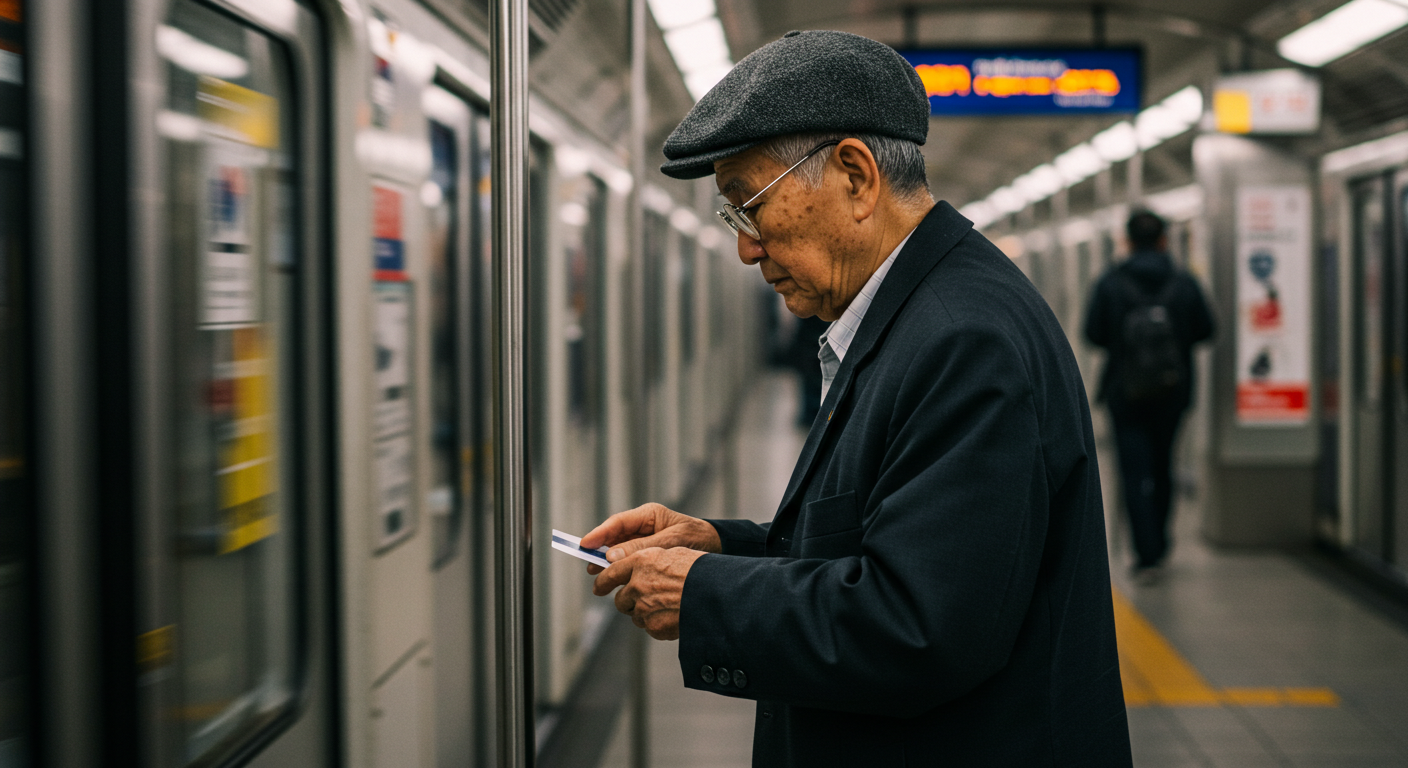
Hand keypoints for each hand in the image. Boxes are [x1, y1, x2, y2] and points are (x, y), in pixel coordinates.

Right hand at [580, 503, 720, 575]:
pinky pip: (629, 558)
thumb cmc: (699, 539)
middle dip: (600, 551)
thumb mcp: (672, 541)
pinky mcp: (648, 552)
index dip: (599, 534)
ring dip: (608, 562)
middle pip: (614, 537)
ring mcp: (644, 538)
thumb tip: (612, 556)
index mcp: (649, 515)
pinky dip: (621, 568)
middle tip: (590, 568)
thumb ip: (642, 547)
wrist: (718, 546)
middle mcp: (643, 525)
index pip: (618, 523)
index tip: (584, 545)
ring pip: (619, 549)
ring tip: (597, 577)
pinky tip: (615, 579)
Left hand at [592, 546, 707, 639]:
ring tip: (667, 606)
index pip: (611, 573)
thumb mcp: (673, 552)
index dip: (603, 581)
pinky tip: (674, 615)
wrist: (717, 593)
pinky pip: (650, 627)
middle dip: (628, 601)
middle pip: (620, 600)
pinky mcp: (654, 627)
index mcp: (642, 562)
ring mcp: (645, 608)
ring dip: (645, 612)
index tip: (599, 587)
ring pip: (635, 615)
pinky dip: (658, 624)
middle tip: (642, 599)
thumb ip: (650, 560)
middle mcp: (638, 585)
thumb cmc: (700, 570)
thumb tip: (638, 569)